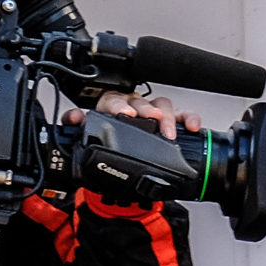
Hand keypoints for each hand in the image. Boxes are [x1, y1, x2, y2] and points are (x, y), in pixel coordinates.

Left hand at [63, 92, 204, 142]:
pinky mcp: (172, 123)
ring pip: (163, 105)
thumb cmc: (108, 143)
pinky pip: (183, 115)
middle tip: (151, 118)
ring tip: (169, 131)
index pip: (113, 100)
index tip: (125, 114)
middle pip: (141, 101)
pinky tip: (193, 127)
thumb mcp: (90, 137)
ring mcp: (153, 114)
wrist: (120, 164)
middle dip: (147, 109)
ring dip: (168, 116)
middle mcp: (133, 108)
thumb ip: (80, 127)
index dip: (119, 106)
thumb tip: (72, 119)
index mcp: (112, 108)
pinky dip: (190, 119)